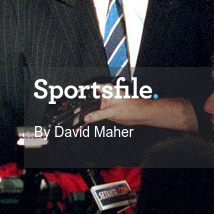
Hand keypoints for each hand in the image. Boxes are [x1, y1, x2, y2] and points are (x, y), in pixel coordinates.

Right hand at [83, 90, 198, 131]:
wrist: (140, 114)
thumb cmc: (132, 107)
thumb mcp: (112, 111)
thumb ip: (98, 115)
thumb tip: (87, 118)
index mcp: (106, 89)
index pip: (90, 88)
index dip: (80, 91)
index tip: (73, 96)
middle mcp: (105, 95)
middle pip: (89, 99)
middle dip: (81, 106)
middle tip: (73, 112)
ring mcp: (105, 103)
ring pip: (91, 108)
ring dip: (85, 114)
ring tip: (76, 122)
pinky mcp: (106, 110)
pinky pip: (96, 114)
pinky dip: (90, 119)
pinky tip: (84, 125)